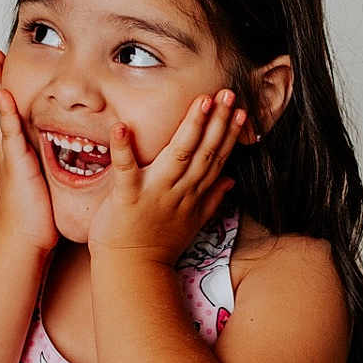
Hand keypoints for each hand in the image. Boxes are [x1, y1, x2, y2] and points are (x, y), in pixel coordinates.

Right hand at [0, 49, 58, 254]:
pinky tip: (3, 95)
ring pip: (0, 115)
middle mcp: (10, 151)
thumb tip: (66, 156)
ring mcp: (11, 156)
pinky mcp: (17, 166)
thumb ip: (49, 168)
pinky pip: (10, 134)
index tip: (3, 69)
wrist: (23, 242)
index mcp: (17, 154)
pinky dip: (5, 114)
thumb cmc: (35, 219)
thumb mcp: (44, 185)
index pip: (9, 116)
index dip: (5, 93)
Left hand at [87, 88, 245, 265]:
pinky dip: (123, 149)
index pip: (217, 159)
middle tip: (227, 93)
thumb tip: (231, 181)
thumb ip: (212, 199)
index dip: (229, 134)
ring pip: (178, 155)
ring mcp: (154, 193)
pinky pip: (125, 170)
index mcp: (193, 194)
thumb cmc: (159, 245)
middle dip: (217, 122)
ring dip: (191, 127)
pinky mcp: (127, 197)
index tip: (240, 111)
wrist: (133, 269)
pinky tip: (121, 127)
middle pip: (203, 152)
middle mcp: (178, 190)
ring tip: (201, 101)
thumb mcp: (194, 222)